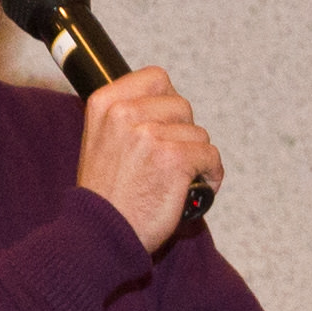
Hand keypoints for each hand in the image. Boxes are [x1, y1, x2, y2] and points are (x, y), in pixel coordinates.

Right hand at [75, 69, 223, 255]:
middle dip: (184, 133)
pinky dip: (210, 175)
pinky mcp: (174, 158)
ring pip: (199, 134)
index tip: (166, 124)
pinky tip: (194, 189)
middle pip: (183, 106)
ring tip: (179, 179)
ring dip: (197, 158)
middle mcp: (124, 113)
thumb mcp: (101, 140)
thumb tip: (165, 104)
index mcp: (105, 103)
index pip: (157, 78)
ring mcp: (149, 134)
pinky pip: (211, 156)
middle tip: (171, 159)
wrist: (100, 232)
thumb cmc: (106, 194)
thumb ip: (127, 117)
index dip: (169, 102)